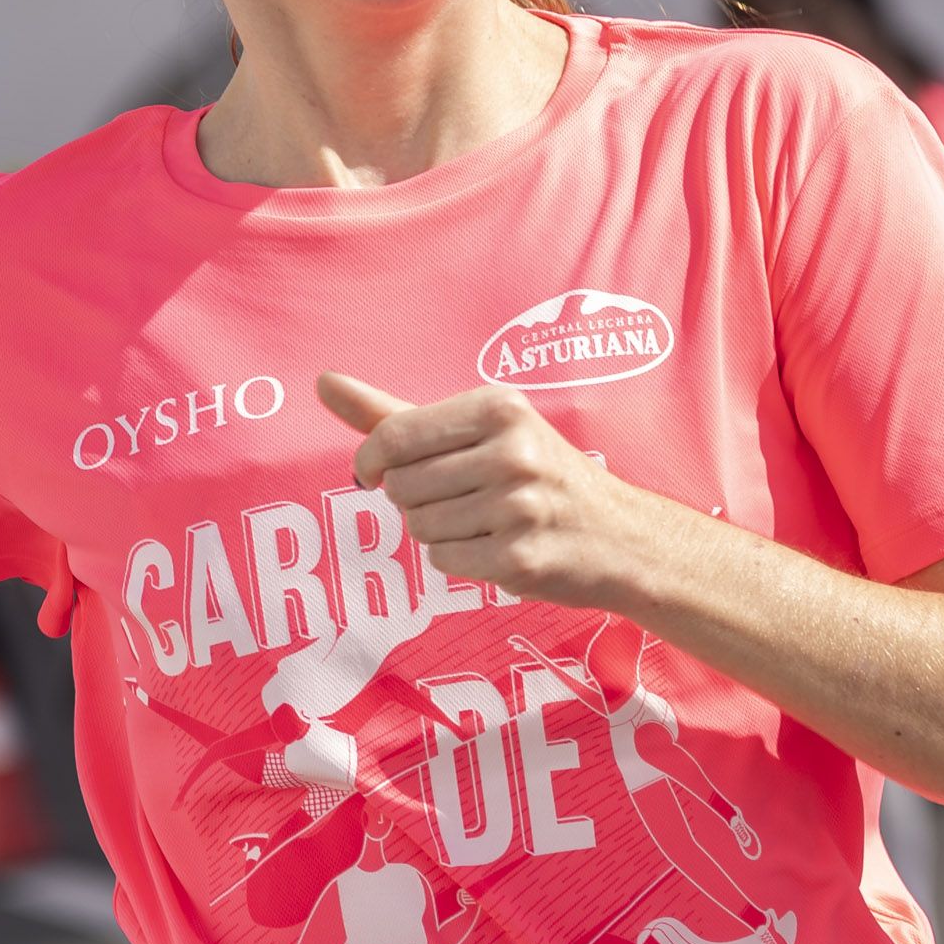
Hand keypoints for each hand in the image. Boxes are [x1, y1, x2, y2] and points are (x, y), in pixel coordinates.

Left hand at [320, 373, 652, 606]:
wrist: (621, 536)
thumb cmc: (539, 474)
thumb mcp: (478, 428)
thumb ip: (393, 411)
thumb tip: (322, 381)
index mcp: (499, 408)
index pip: (394, 437)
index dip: (372, 462)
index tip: (377, 471)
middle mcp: (513, 452)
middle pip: (402, 487)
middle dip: (415, 499)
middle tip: (459, 496)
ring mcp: (518, 507)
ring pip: (419, 528)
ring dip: (438, 531)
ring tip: (483, 520)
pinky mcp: (519, 558)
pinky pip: (444, 562)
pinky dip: (460, 559)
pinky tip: (496, 546)